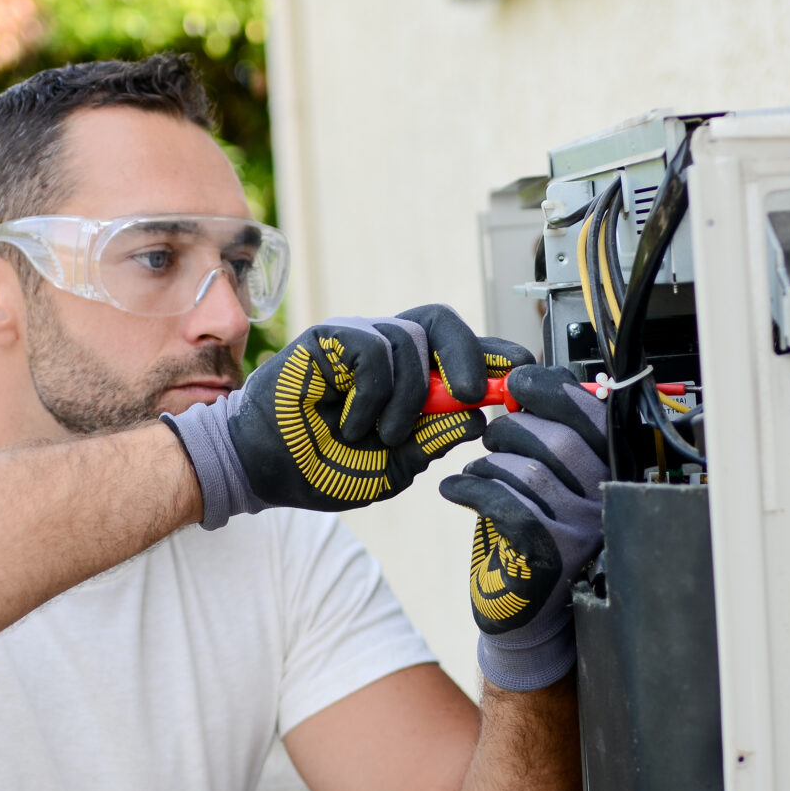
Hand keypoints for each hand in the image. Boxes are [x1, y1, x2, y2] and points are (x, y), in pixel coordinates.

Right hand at [167, 307, 531, 524]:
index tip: (523, 370)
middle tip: (468, 394)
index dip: (495, 354)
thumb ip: (433, 443)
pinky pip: (374, 350)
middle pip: (444, 321)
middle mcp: (386, 351)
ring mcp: (357, 339)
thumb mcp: (392, 468)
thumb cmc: (323, 468)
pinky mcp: (329, 336)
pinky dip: (371, 395)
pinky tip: (351, 421)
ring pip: (410, 340)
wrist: (265, 469)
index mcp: (407, 378)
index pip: (459, 350)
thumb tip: (477, 418)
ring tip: (378, 434)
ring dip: (404, 400)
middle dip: (469, 353)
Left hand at [440, 364, 607, 690]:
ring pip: (527, 471)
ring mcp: (578, 531)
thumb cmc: (532, 534)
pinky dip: (470, 488)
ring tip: (477, 472)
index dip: (553, 389)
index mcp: (608, 473)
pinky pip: (502, 503)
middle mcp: (602, 502)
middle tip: (492, 439)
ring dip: (489, 463)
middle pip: (560, 440)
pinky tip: (457, 489)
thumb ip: (547, 432)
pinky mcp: (545, 555)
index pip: (594, 415)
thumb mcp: (548, 477)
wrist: (526, 611)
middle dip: (513, 430)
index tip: (518, 382)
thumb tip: (525, 377)